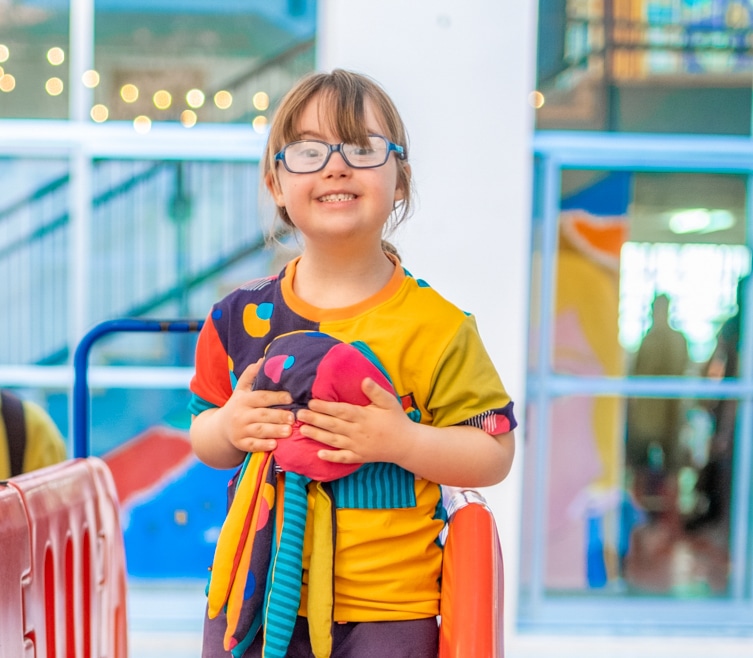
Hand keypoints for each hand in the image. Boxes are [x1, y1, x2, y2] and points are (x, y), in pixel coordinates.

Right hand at [218, 359, 294, 453]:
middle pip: (261, 414)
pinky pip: (252, 445)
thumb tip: (263, 358)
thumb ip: (251, 374)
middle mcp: (241, 415)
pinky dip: (263, 446)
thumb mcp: (241, 389)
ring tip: (289, 431)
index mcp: (244, 400)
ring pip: (258, 430)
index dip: (276, 397)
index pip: (261, 397)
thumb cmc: (238, 406)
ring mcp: (240, 430)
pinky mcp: (241, 444)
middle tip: (293, 417)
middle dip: (278, 416)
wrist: (220, 428)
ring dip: (274, 431)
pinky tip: (275, 445)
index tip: (291, 397)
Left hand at [295, 377, 414, 465]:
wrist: (406, 444)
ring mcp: (358, 446)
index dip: (325, 406)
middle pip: (333, 425)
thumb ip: (375, 391)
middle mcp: (358, 432)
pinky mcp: (359, 457)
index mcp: (364, 416)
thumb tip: (364, 380)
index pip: (341, 411)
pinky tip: (318, 454)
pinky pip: (343, 458)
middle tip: (299, 415)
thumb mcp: (389, 402)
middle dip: (315, 419)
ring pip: (334, 441)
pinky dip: (331, 457)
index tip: (311, 402)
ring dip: (317, 436)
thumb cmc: (396, 420)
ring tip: (302, 430)